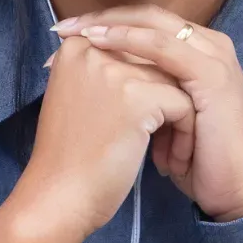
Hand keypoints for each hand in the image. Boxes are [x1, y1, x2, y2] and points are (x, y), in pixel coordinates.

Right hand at [23, 33, 197, 239]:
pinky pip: (184, 105)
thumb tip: (144, 59)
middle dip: (164, 101)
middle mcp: (93, 47)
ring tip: (163, 152)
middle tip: (154, 142)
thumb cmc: (70, 156)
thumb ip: (104, 71)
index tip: (130, 125)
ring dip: (178, 120)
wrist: (58, 197)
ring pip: (176, 82)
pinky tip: (167, 162)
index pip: (134, 47)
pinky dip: (183, 136)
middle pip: (157, 62)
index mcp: (76, 45)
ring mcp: (115, 70)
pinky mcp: (138, 96)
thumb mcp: (78, 97)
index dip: (145, 87)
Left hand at [48, 6, 242, 221]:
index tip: (63, 34)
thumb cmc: (195, 160)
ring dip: (112, 25)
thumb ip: (140, 90)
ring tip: (76, 33)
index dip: (103, 23)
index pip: (145, 22)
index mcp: (197, 51)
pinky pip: (165, 47)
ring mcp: (213, 57)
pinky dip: (130, 41)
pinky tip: (102, 44)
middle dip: (101, 17)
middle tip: (62, 27)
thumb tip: (92, 78)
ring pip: (155, 24)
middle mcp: (208, 45)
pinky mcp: (212, 75)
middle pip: (148, 15)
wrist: (234, 190)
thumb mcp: (161, 117)